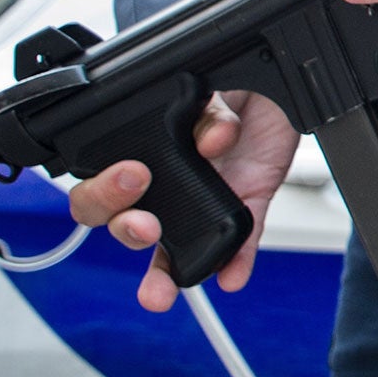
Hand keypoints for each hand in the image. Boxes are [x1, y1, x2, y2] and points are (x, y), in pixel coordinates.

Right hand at [67, 90, 298, 311]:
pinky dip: (234, 263)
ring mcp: (201, 202)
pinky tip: (230, 277)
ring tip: (159, 292)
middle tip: (145, 224)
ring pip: (170, 250)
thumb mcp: (212, 84)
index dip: (103, 190)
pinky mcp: (244, 208)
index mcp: (141, 153)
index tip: (132, 175)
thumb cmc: (228, 86)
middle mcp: (164, 185)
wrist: (278, 85)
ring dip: (162, 274)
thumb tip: (211, 139)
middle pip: (123, 224)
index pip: (99, 185)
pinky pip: (237, 245)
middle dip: (126, 231)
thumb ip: (205, 106)